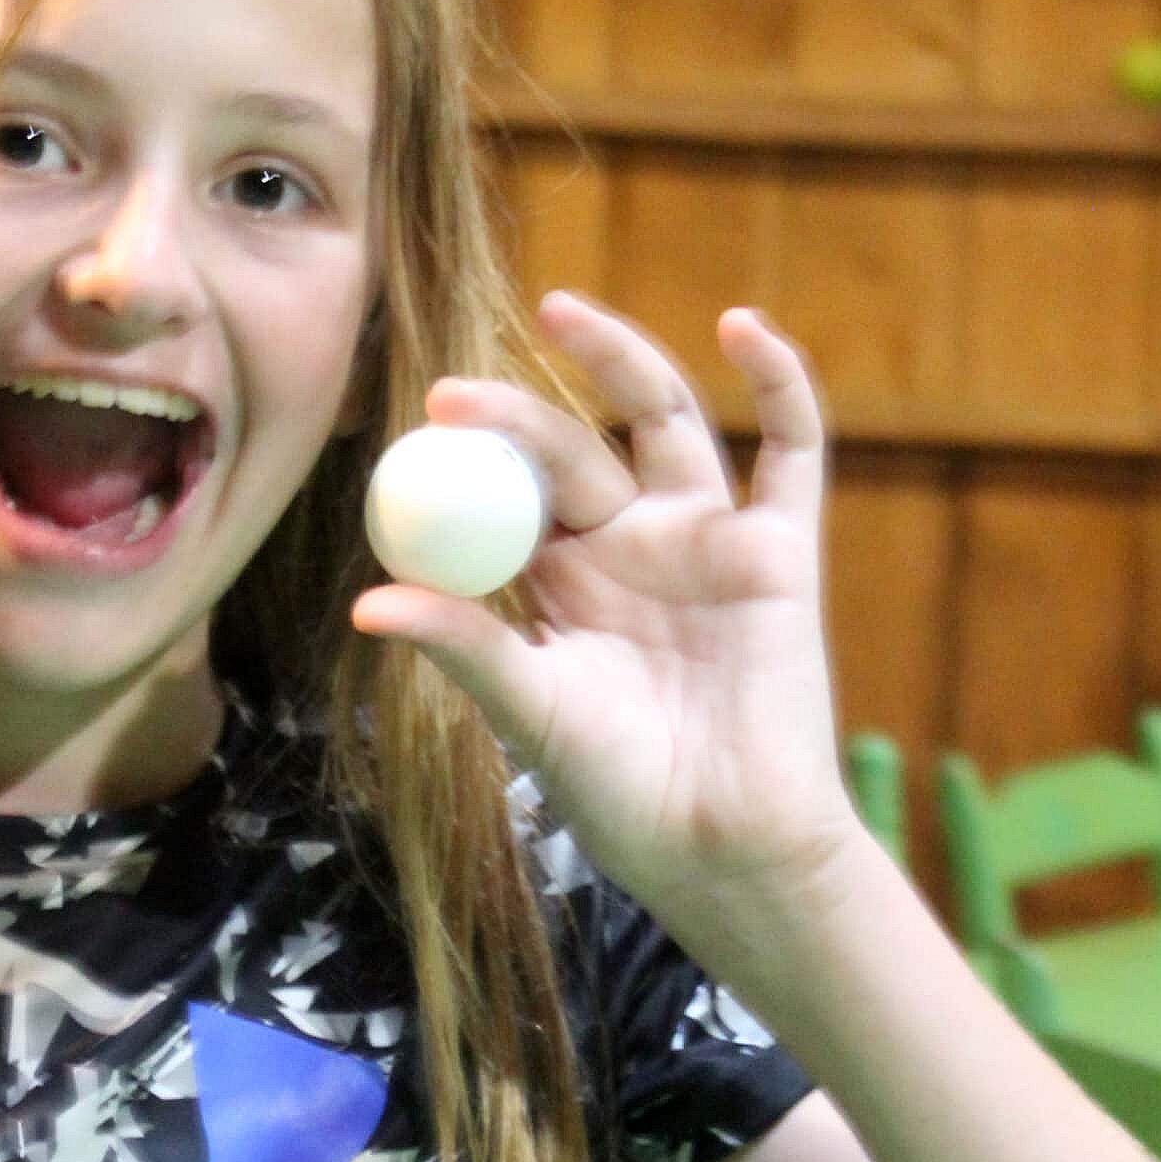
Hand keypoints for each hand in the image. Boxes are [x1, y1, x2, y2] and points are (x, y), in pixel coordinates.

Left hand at [350, 297, 858, 935]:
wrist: (727, 850)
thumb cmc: (622, 795)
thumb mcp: (530, 712)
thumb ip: (467, 645)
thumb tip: (368, 603)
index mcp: (560, 585)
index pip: (505, 495)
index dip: (466, 456)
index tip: (416, 426)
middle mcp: (629, 548)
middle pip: (571, 449)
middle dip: (515, 415)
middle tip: (456, 392)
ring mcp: (705, 542)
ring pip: (664, 422)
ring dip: (617, 360)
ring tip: (559, 312)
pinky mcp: (782, 551)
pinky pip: (791, 452)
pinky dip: (779, 385)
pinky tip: (742, 328)